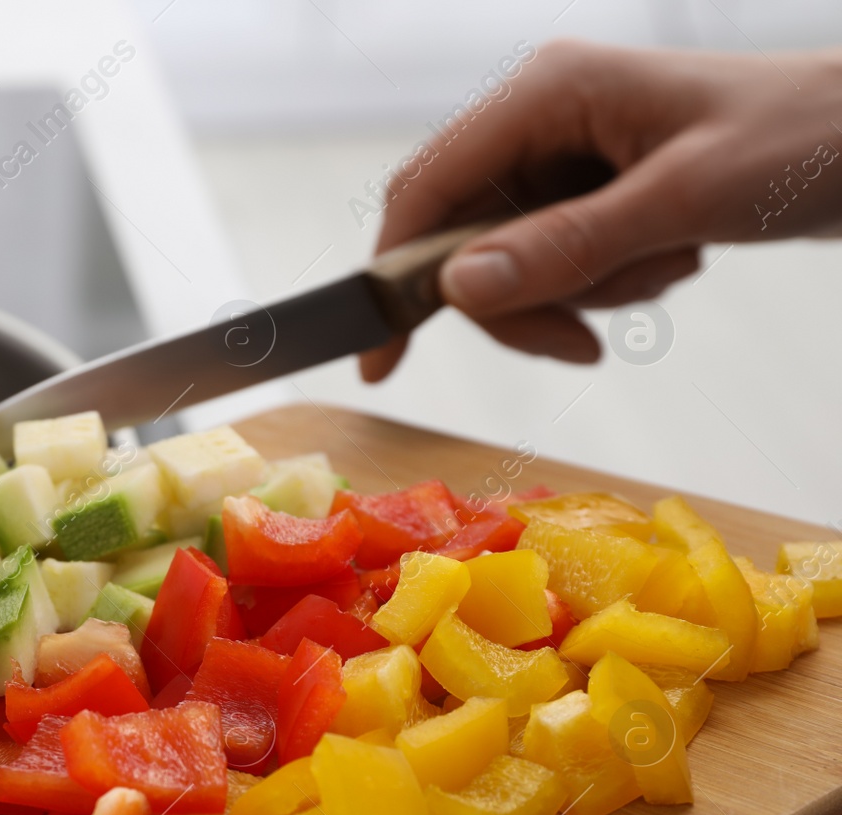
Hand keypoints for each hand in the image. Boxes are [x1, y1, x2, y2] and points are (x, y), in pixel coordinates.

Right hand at [361, 41, 841, 380]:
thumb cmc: (800, 142)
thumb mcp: (681, 201)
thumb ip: (565, 246)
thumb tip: (457, 291)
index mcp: (546, 91)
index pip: (426, 188)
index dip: (393, 274)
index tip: (381, 356)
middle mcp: (542, 116)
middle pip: (462, 238)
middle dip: (519, 298)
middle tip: (580, 342)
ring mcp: (566, 152)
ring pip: (511, 259)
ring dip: (578, 291)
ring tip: (662, 267)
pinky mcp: (593, 186)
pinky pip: (557, 259)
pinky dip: (604, 282)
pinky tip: (670, 258)